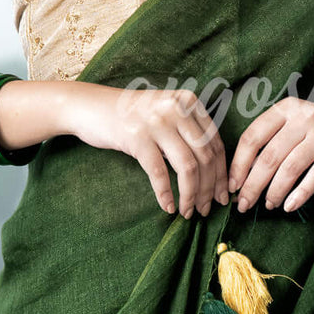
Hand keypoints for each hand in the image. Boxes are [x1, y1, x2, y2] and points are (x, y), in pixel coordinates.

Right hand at [65, 83, 228, 217]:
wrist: (89, 106)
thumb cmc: (131, 115)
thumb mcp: (165, 112)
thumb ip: (188, 130)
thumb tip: (214, 172)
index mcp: (189, 101)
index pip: (215, 143)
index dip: (222, 173)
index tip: (223, 195)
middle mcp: (177, 108)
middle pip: (205, 157)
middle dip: (210, 189)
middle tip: (207, 210)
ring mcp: (157, 122)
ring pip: (187, 167)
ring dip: (191, 195)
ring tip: (189, 212)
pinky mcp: (137, 137)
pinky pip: (159, 172)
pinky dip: (166, 193)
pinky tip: (168, 207)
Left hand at [227, 98, 313, 214]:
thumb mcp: (295, 124)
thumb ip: (272, 141)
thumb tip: (243, 176)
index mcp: (286, 108)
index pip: (253, 137)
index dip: (239, 164)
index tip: (232, 186)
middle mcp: (304, 117)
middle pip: (269, 156)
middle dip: (253, 185)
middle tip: (244, 204)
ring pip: (290, 168)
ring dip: (275, 191)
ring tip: (269, 205)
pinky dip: (300, 194)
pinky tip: (290, 206)